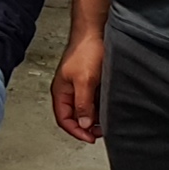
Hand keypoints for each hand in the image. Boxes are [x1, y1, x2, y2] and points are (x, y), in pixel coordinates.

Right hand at [50, 30, 106, 144]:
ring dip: (93, 118)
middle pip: (73, 117)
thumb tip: (83, 124)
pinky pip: (92, 101)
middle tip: (100, 132)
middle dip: (86, 126)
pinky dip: (99, 108)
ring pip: (84, 109)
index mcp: (61, 92)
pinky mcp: (89, 82)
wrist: (95, 32)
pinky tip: (107, 108)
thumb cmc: (86, 51)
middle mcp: (68, 91)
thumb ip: (83, 104)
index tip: (90, 138)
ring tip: (105, 122)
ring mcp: (79, 86)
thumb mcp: (84, 81)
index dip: (76, 131)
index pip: (64, 119)